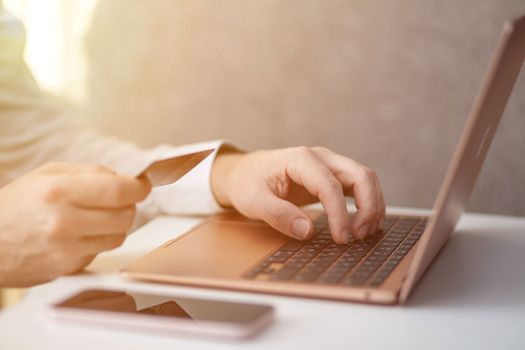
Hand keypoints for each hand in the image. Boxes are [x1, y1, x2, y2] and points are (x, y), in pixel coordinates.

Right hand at [0, 162, 150, 286]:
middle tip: (120, 200)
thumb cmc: (16, 204)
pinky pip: (100, 251)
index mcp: (59, 192)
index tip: (142, 185)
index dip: (138, 187)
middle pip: (125, 215)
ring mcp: (66, 250)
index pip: (118, 191)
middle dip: (129, 205)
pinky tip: (79, 234)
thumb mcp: (48, 174)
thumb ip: (90, 172)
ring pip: (118, 236)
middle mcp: (64, 223)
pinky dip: (98, 240)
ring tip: (97, 216)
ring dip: (116, 224)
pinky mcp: (68, 268)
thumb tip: (125, 177)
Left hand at [211, 146, 384, 243]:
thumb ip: (279, 215)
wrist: (243, 172)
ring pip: (365, 178)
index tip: (341, 239)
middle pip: (360, 175)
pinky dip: (368, 203)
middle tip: (359, 236)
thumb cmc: (247, 183)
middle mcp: (320, 157)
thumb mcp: (254, 201)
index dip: (340, 214)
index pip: (331, 186)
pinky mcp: (331, 175)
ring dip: (372, 205)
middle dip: (368, 206)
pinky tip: (365, 224)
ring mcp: (328, 163)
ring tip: (365, 233)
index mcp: (300, 159)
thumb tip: (308, 231)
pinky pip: (359, 185)